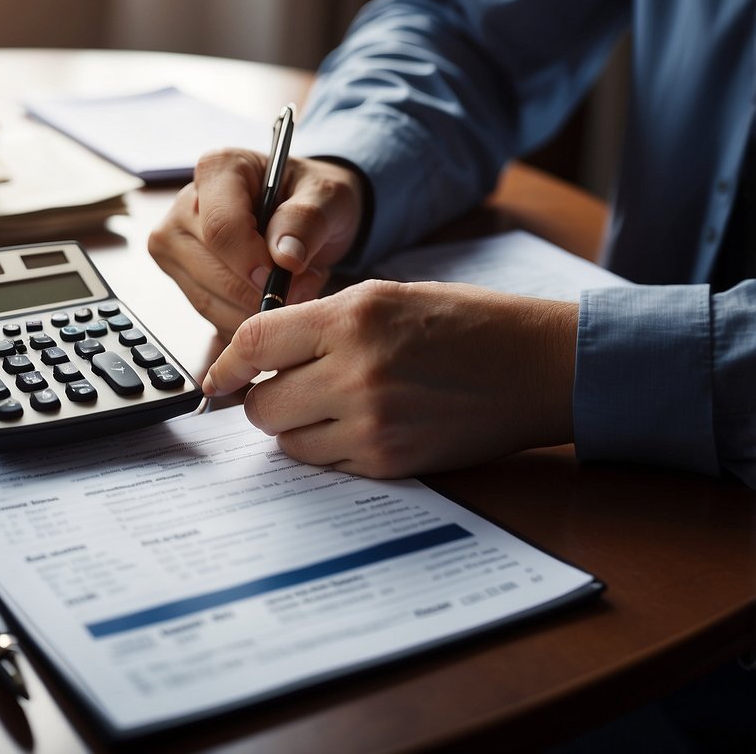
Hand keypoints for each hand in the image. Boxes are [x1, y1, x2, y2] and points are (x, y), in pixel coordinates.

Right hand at [148, 149, 363, 339]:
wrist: (305, 215)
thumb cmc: (312, 198)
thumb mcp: (327, 196)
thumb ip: (308, 220)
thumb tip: (285, 258)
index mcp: (218, 169)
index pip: (220, 227)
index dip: (252, 261)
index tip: (287, 273)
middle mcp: (185, 205)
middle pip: (210, 268)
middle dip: (261, 291)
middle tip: (306, 285)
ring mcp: (176, 243)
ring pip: (208, 299)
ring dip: (255, 309)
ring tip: (293, 288)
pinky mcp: (180, 276)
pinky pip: (210, 315)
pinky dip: (245, 317)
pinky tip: (271, 298)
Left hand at [202, 280, 577, 477]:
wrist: (538, 367)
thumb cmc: (464, 323)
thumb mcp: (385, 296)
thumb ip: (318, 322)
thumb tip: (257, 355)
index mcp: (353, 317)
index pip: (254, 343)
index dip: (228, 363)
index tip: (220, 376)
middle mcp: (356, 372)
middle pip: (261, 405)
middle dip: (264, 398)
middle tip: (289, 387)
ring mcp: (373, 424)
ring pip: (287, 440)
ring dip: (294, 426)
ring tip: (330, 405)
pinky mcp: (389, 462)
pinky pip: (325, 463)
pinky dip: (328, 447)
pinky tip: (357, 424)